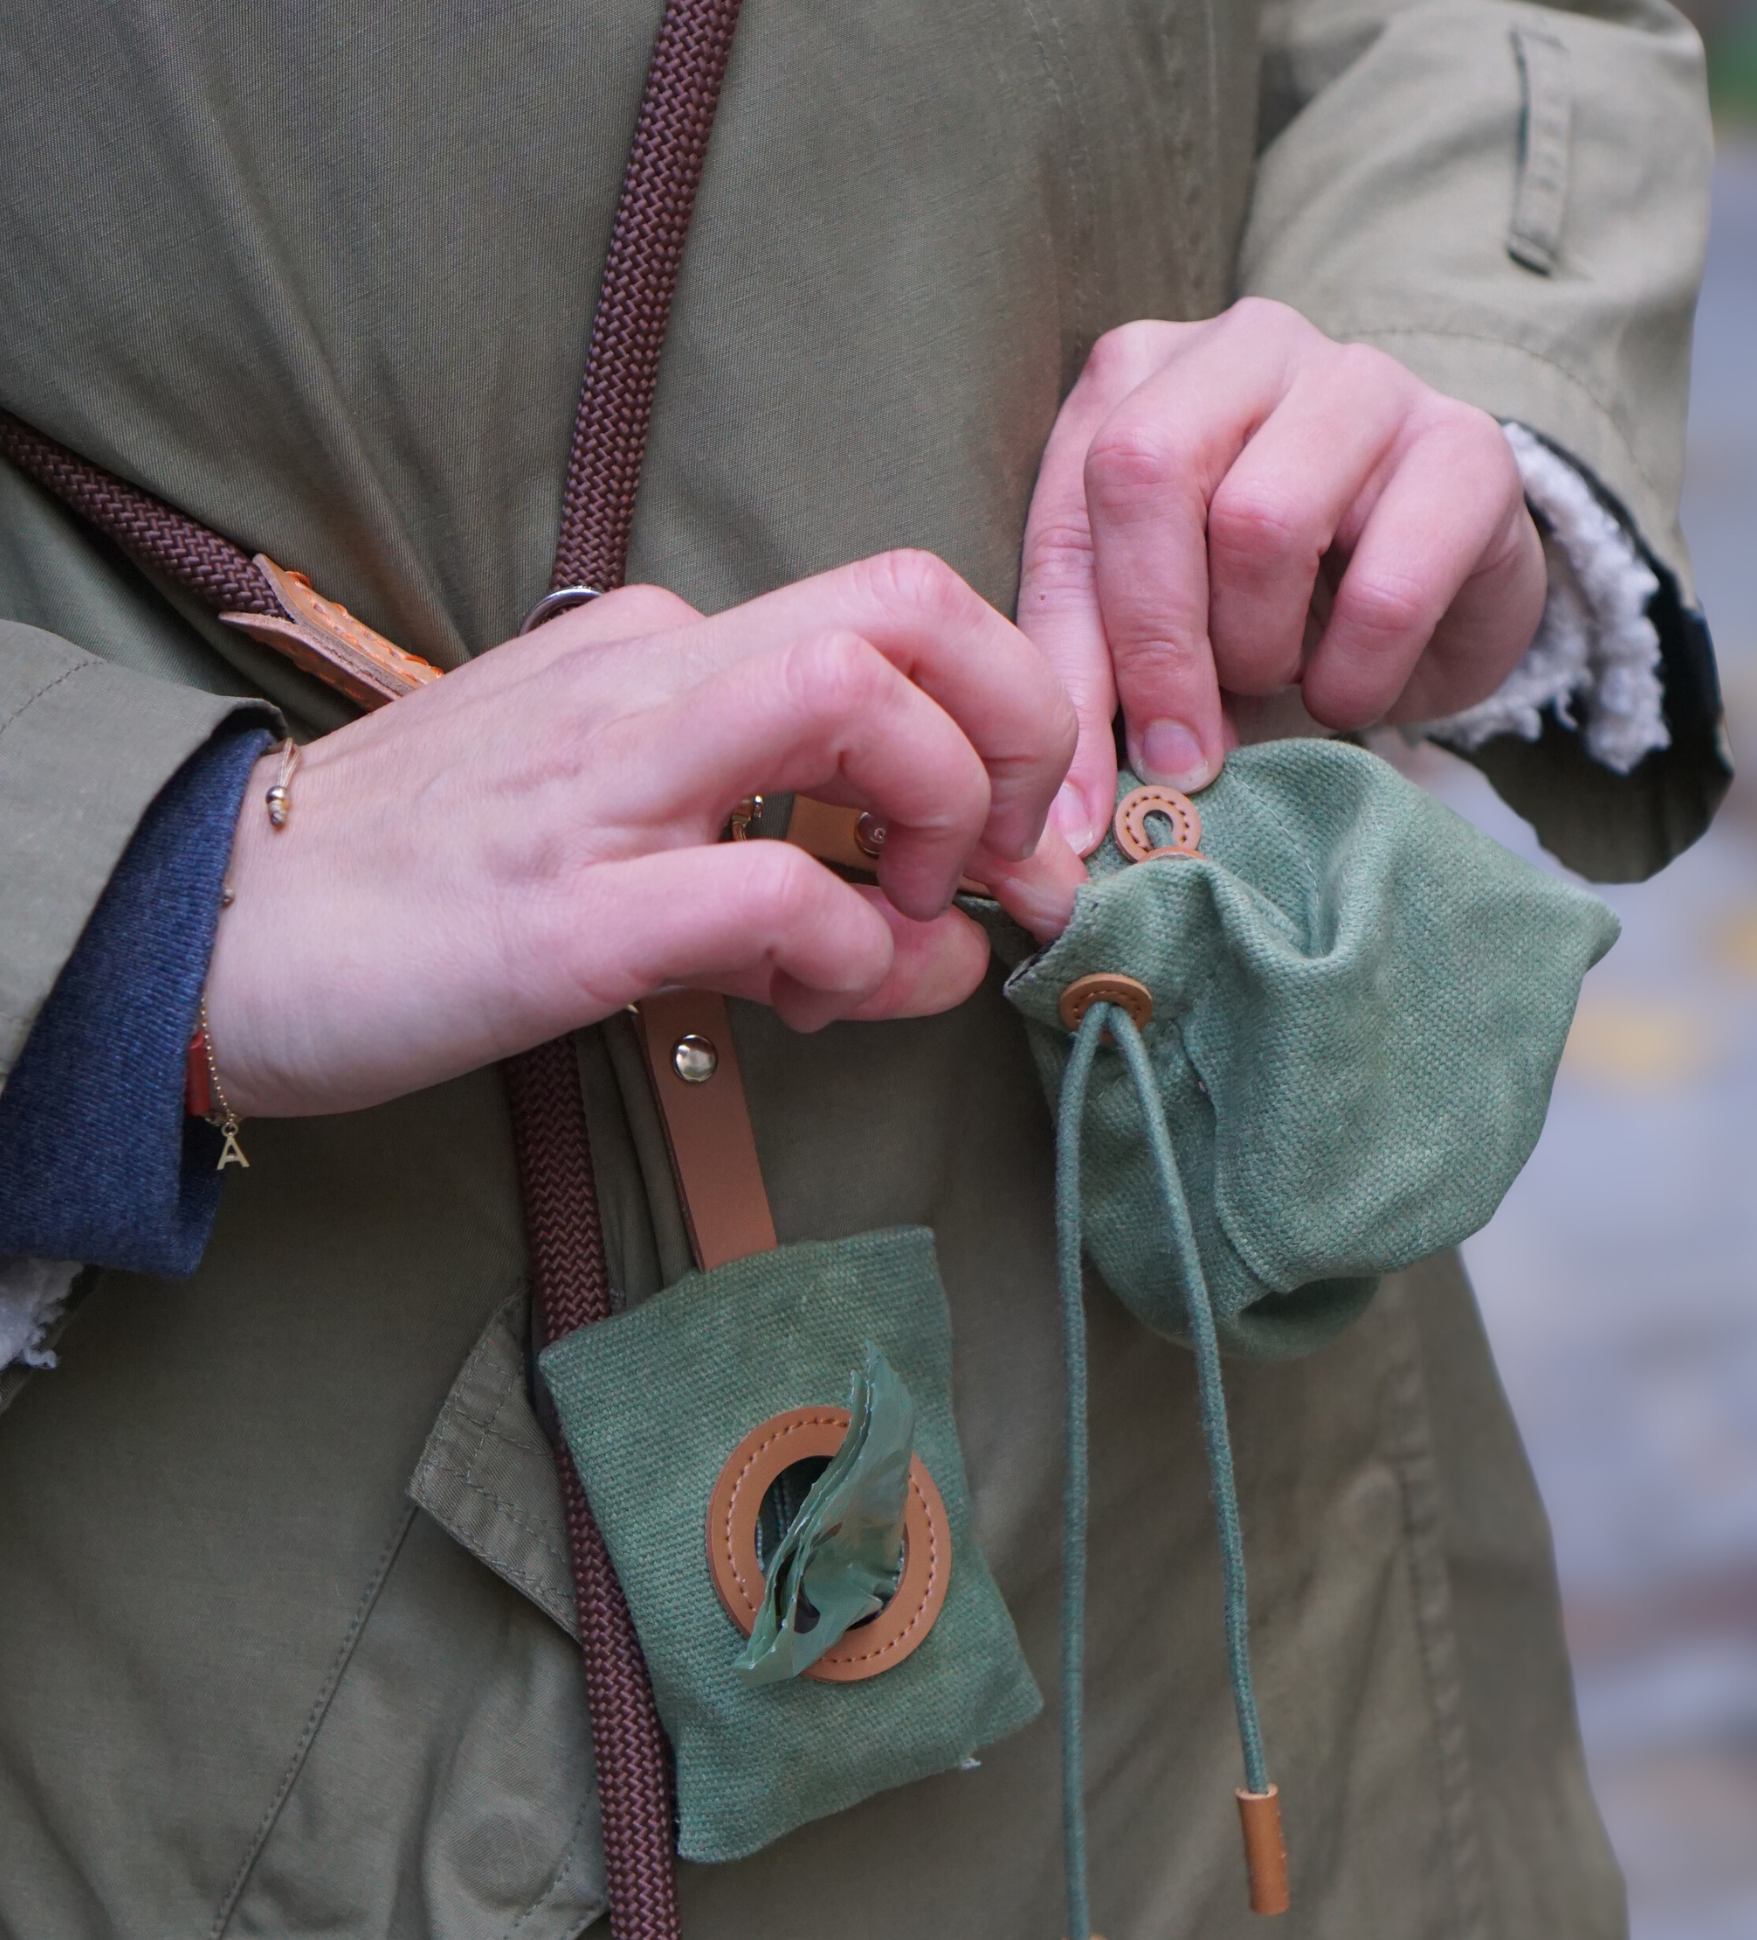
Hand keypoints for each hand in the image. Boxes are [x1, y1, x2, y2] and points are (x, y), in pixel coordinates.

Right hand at [204, 556, 1080, 1117]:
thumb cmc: (424, 882)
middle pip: (911, 605)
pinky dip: (849, 955)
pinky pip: (776, 894)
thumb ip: (779, 863)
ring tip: (898, 930)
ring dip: (941, 821)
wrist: (217, 932)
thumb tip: (933, 933)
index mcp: (665, 653)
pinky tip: (816, 1001)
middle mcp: (649, 682)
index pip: (897, 614)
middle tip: (1003, 861)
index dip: (1007, 711)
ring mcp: (607, 782)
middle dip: (1023, 728)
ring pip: (859, 704)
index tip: (1014, 838)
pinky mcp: (569, 907)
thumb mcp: (621, 838)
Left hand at [1018, 298, 1547, 850]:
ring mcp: (1362, 380)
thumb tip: (1073, 805)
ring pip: (1263, 521)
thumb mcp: (1163, 632)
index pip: (1066, 517)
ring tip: (1279, 679)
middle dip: (1154, 645)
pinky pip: (1387, 588)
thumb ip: (1101, 674)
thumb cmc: (1274, 604)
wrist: (1442, 590)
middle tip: (1184, 754)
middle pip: (1146, 471)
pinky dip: (1355, 675)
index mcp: (1139, 376)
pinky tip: (1350, 686)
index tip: (1074, 805)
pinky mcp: (1467, 447)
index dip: (1063, 671)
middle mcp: (1243, 346)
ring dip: (1259, 650)